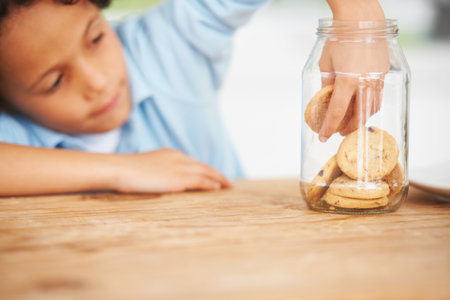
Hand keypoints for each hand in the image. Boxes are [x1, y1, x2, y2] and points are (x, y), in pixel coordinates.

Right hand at [112, 148, 231, 192]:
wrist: (118, 169)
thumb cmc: (124, 172)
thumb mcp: (143, 170)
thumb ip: (154, 173)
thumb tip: (156, 182)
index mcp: (169, 154)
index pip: (192, 162)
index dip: (204, 170)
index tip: (212, 176)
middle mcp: (178, 157)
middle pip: (203, 166)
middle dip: (216, 174)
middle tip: (227, 182)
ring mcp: (179, 166)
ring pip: (206, 172)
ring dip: (219, 179)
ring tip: (228, 186)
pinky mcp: (179, 177)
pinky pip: (201, 180)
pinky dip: (212, 184)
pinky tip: (219, 189)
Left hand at [318, 38, 389, 140]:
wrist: (361, 21)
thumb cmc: (340, 39)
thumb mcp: (325, 63)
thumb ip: (326, 83)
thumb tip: (326, 97)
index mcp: (347, 82)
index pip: (336, 112)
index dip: (329, 127)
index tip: (324, 136)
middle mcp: (364, 83)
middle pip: (358, 115)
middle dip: (348, 127)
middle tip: (339, 132)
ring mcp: (376, 79)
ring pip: (371, 107)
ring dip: (360, 117)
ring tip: (351, 121)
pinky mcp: (383, 73)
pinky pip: (377, 95)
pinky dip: (369, 104)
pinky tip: (361, 105)